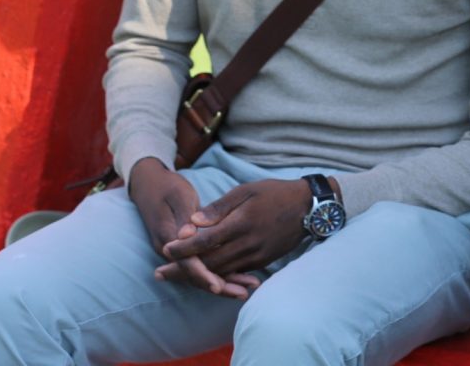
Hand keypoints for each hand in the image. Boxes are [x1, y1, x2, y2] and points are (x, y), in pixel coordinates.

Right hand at [127, 158, 251, 299]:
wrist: (149, 185)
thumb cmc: (167, 188)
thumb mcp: (178, 196)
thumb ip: (185, 215)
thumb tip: (188, 234)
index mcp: (167, 237)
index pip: (187, 263)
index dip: (203, 275)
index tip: (219, 286)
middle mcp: (170, 250)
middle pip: (196, 274)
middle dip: (219, 285)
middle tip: (244, 293)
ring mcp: (177, 252)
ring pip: (201, 273)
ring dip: (224, 281)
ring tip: (248, 289)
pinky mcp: (186, 249)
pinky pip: (203, 265)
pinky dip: (221, 271)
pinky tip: (242, 277)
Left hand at [158, 178, 312, 280]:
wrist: (309, 207)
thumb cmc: (274, 194)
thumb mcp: (246, 191)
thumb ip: (219, 207)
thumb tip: (193, 222)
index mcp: (242, 223)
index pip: (206, 240)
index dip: (184, 248)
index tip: (165, 250)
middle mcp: (248, 243)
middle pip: (210, 263)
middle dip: (183, 270)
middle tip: (160, 274)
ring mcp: (257, 255)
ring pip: (222, 271)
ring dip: (197, 276)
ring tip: (175, 277)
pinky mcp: (263, 261)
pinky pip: (236, 272)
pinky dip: (217, 275)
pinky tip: (203, 276)